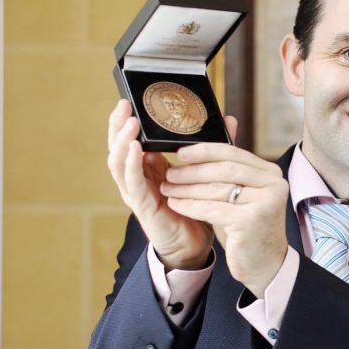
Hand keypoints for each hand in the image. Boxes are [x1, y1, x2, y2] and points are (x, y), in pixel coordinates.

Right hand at [106, 99, 221, 270]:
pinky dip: (131, 164)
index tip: (132, 100)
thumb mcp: (204, 173)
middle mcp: (138, 179)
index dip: (128, 121)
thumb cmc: (196, 210)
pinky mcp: (143, 206)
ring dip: (121, 141)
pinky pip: (132, 182)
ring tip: (129, 122)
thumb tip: (230, 120)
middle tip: (124, 104)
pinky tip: (136, 149)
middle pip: (118, 147)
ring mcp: (137, 193)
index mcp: (150, 169)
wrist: (195, 247)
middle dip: (118, 125)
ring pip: (118, 162)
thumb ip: (212, 147)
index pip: (132, 140)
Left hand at [160, 139, 288, 296]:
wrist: (265, 263)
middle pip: (225, 168)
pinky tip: (175, 204)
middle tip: (170, 172)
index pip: (233, 153)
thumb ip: (229, 174)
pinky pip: (212, 209)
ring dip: (187, 188)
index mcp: (271, 173)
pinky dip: (190, 206)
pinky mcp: (251, 221)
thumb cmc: (248, 228)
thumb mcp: (242, 196)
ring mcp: (264, 202)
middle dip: (193, 170)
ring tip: (168, 187)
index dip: (204, 151)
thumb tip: (195, 153)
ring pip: (217, 188)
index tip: (180, 152)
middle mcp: (273, 184)